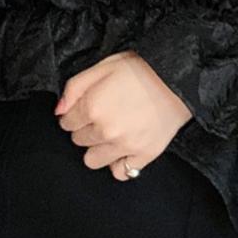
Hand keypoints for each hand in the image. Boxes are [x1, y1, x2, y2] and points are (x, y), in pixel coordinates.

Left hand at [54, 51, 192, 180]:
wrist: (179, 78)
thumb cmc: (141, 68)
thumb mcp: (104, 65)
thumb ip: (75, 87)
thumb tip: (59, 111)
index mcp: (92, 106)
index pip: (66, 123)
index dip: (74, 114)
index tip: (86, 108)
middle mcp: (105, 130)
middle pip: (78, 141)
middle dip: (86, 129)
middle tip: (103, 115)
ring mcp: (125, 146)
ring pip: (92, 160)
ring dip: (98, 148)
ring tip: (112, 133)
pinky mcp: (144, 155)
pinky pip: (121, 172)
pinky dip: (119, 163)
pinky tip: (124, 148)